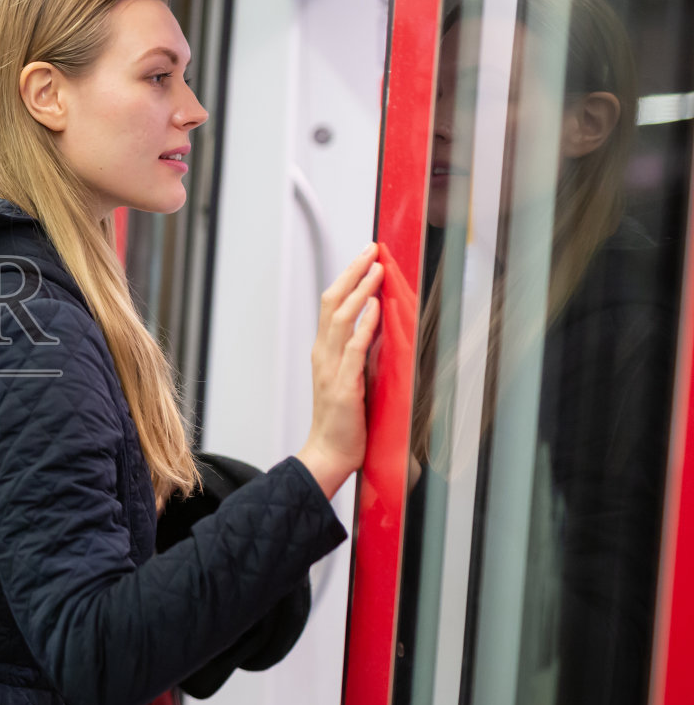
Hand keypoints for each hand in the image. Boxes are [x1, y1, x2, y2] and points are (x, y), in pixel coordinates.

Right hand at [297, 244, 384, 497]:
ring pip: (341, 319)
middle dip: (352, 273)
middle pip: (333, 303)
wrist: (328, 453)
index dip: (348, 278)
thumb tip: (380, 326)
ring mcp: (331, 370)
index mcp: (324, 352)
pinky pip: (354, 351)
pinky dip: (364, 328)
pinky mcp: (344, 387)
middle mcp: (324, 355)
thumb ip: (360, 353)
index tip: (365, 257)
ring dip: (360, 292)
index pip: (332, 305)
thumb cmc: (342, 422)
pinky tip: (375, 311)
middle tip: (370, 251)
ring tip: (376, 271)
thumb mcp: (351, 379)